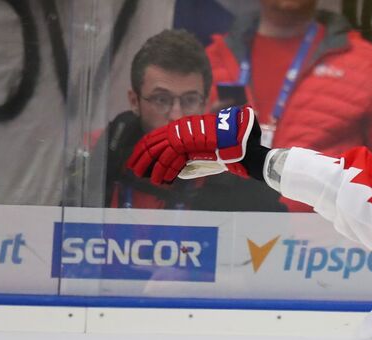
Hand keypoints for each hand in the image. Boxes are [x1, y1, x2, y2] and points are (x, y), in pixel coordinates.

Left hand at [126, 105, 265, 184]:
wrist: (238, 140)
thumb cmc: (226, 144)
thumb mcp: (204, 149)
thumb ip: (190, 157)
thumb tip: (177, 170)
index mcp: (182, 127)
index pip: (157, 137)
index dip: (146, 148)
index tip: (139, 158)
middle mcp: (179, 129)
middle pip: (153, 142)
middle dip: (141, 156)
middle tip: (133, 168)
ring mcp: (182, 135)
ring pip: (158, 151)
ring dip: (148, 166)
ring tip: (142, 176)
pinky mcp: (186, 144)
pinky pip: (169, 159)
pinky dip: (163, 171)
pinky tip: (158, 180)